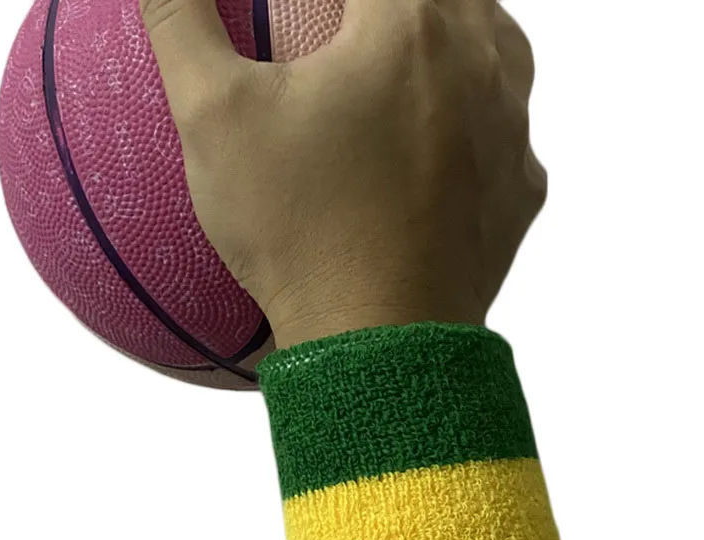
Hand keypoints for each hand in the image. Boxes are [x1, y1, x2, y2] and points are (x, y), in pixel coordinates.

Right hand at [140, 0, 545, 347]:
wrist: (375, 341)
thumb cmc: (295, 230)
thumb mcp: (213, 117)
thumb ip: (182, 20)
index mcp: (411, 28)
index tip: (311, 9)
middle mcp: (482, 66)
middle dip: (403, 1)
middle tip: (359, 22)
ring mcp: (514, 134)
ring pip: (503, 44)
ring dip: (462, 30)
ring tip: (422, 45)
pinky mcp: (521, 193)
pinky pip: (514, 130)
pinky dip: (485, 116)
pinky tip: (452, 137)